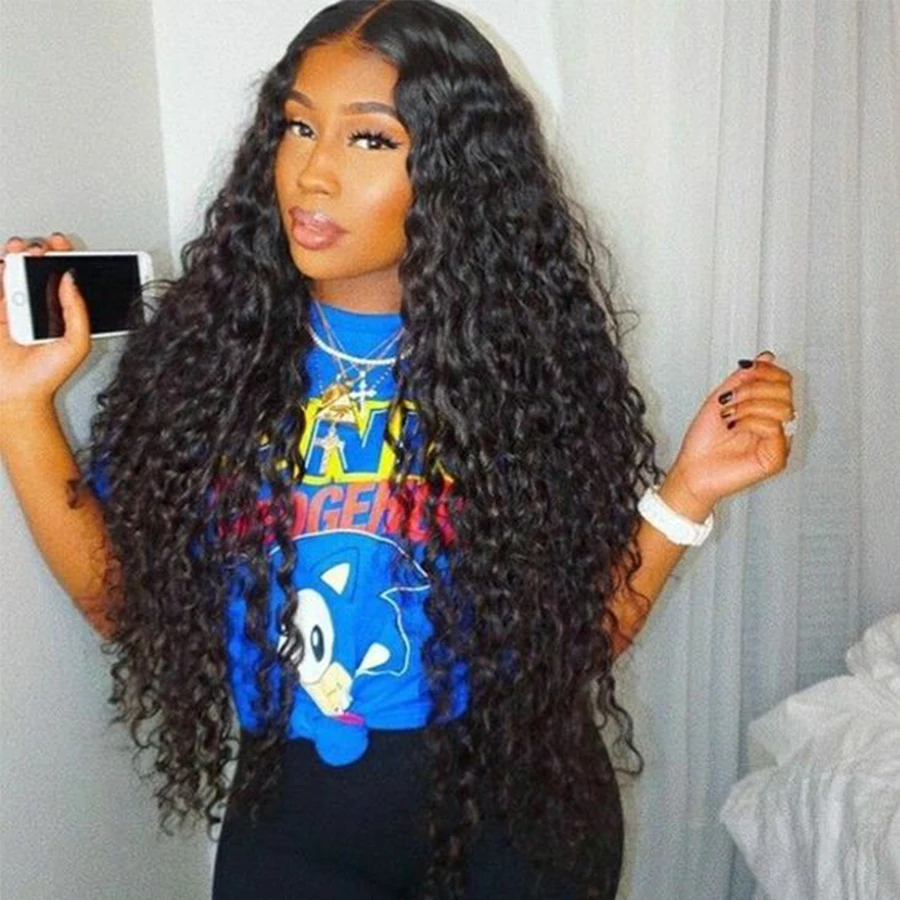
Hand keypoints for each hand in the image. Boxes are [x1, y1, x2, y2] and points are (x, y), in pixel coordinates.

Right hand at [0, 234, 90, 413]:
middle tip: (40, 248)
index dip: (64, 258)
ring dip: (16, 256)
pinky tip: (3, 263)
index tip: (61, 245)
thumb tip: (72, 279)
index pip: (65, 278)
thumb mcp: (77, 343)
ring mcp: (17, 309)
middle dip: (39, 252)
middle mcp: (41, 308)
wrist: (16, 395)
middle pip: (38, 269)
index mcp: (63, 314)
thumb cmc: (47, 376)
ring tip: (20, 249)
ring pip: (15, 272)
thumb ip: (77, 311)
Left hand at [663, 351, 795, 518]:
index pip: (784, 380)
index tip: (746, 370)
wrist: (691, 469)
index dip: (768, 371)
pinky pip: (775, 427)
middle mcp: (777, 425)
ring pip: (783, 407)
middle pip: (785, 390)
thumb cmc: (703, 441)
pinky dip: (751, 421)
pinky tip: (735, 428)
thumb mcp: (721, 398)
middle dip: (753, 388)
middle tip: (729, 401)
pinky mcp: (777, 458)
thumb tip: (767, 357)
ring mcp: (780, 442)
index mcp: (766, 409)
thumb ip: (744, 378)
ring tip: (729, 416)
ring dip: (749, 405)